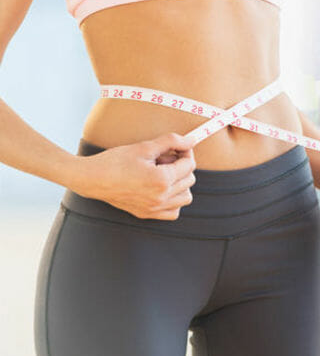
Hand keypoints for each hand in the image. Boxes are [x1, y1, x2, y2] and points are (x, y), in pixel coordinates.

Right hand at [73, 133, 196, 219]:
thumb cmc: (115, 161)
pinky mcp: (147, 214)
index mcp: (161, 180)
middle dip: (181, 167)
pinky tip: (161, 188)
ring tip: (163, 174)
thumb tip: (192, 140)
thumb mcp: (144, 147)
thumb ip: (172, 141)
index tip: (177, 148)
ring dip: (181, 184)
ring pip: (186, 197)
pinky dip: (173, 200)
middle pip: (190, 180)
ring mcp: (154, 209)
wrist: (92, 178)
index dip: (186, 153)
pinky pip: (174, 211)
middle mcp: (160, 197)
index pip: (190, 165)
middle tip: (164, 159)